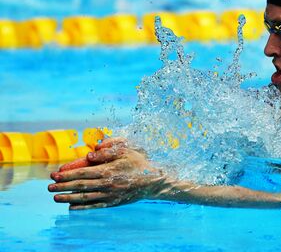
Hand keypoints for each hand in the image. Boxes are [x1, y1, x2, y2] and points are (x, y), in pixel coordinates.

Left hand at [48, 138, 165, 209]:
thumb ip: (107, 151)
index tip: (54, 174)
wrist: (153, 181)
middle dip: (63, 186)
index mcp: (108, 170)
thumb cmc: (138, 163)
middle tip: (49, 186)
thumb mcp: (126, 151)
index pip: (83, 173)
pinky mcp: (113, 202)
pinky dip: (83, 207)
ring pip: (85, 197)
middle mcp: (107, 184)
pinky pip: (95, 206)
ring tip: (55, 197)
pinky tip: (72, 207)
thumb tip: (89, 155)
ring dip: (68, 197)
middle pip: (81, 186)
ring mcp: (110, 195)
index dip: (67, 174)